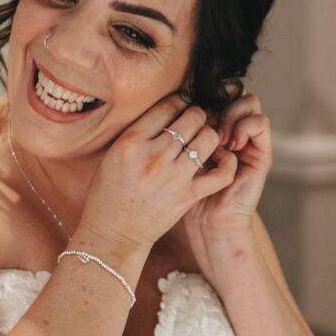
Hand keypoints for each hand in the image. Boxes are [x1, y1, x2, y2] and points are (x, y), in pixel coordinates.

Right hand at [78, 94, 236, 254]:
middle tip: (195, 123)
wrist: (113, 234)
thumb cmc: (109, 194)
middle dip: (197, 116)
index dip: (179, 102)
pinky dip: (227, 162)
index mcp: (131, 142)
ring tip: (203, 141)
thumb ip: (138, 133)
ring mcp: (173, 176)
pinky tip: (220, 160)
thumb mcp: (113, 155)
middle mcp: (154, 155)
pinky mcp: (188, 195)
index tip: (181, 107)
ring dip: (210, 135)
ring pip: (209, 137)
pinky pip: (221, 172)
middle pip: (192, 117)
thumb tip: (165, 112)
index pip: (167, 105)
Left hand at [182, 92, 271, 263]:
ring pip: (249, 101)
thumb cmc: (181, 196)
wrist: (206, 227)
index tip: (184, 109)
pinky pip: (260, 123)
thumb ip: (175, 132)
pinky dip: (245, 127)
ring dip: (231, 113)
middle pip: (233, 91)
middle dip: (217, 100)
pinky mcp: (261, 154)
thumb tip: (171, 100)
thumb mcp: (172, 160)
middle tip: (202, 121)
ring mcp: (248, 141)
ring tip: (216, 136)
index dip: (201, 93)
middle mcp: (231, 130)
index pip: (212, 92)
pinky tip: (229, 145)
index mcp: (210, 128)